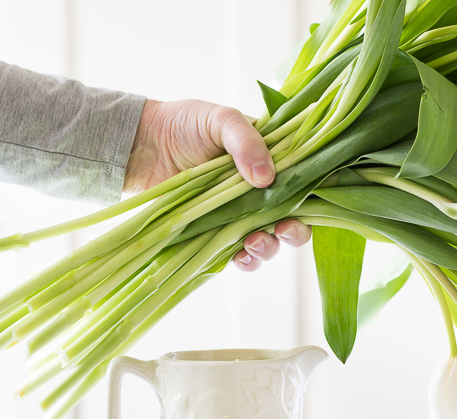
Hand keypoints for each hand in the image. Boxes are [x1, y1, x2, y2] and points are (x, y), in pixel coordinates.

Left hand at [124, 99, 310, 268]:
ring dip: (268, 248)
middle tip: (283, 230)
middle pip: (292, 220)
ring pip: (268, 242)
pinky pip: (238, 255)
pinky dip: (245, 261)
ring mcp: (239, 215)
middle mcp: (261, 192)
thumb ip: (246, 142)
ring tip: (253, 243)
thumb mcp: (221, 120)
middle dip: (294, 232)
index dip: (311, 200)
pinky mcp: (217, 233)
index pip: (304, 184)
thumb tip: (266, 177)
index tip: (303, 207)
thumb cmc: (185, 124)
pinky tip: (240, 257)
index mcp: (272, 161)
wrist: (145, 145)